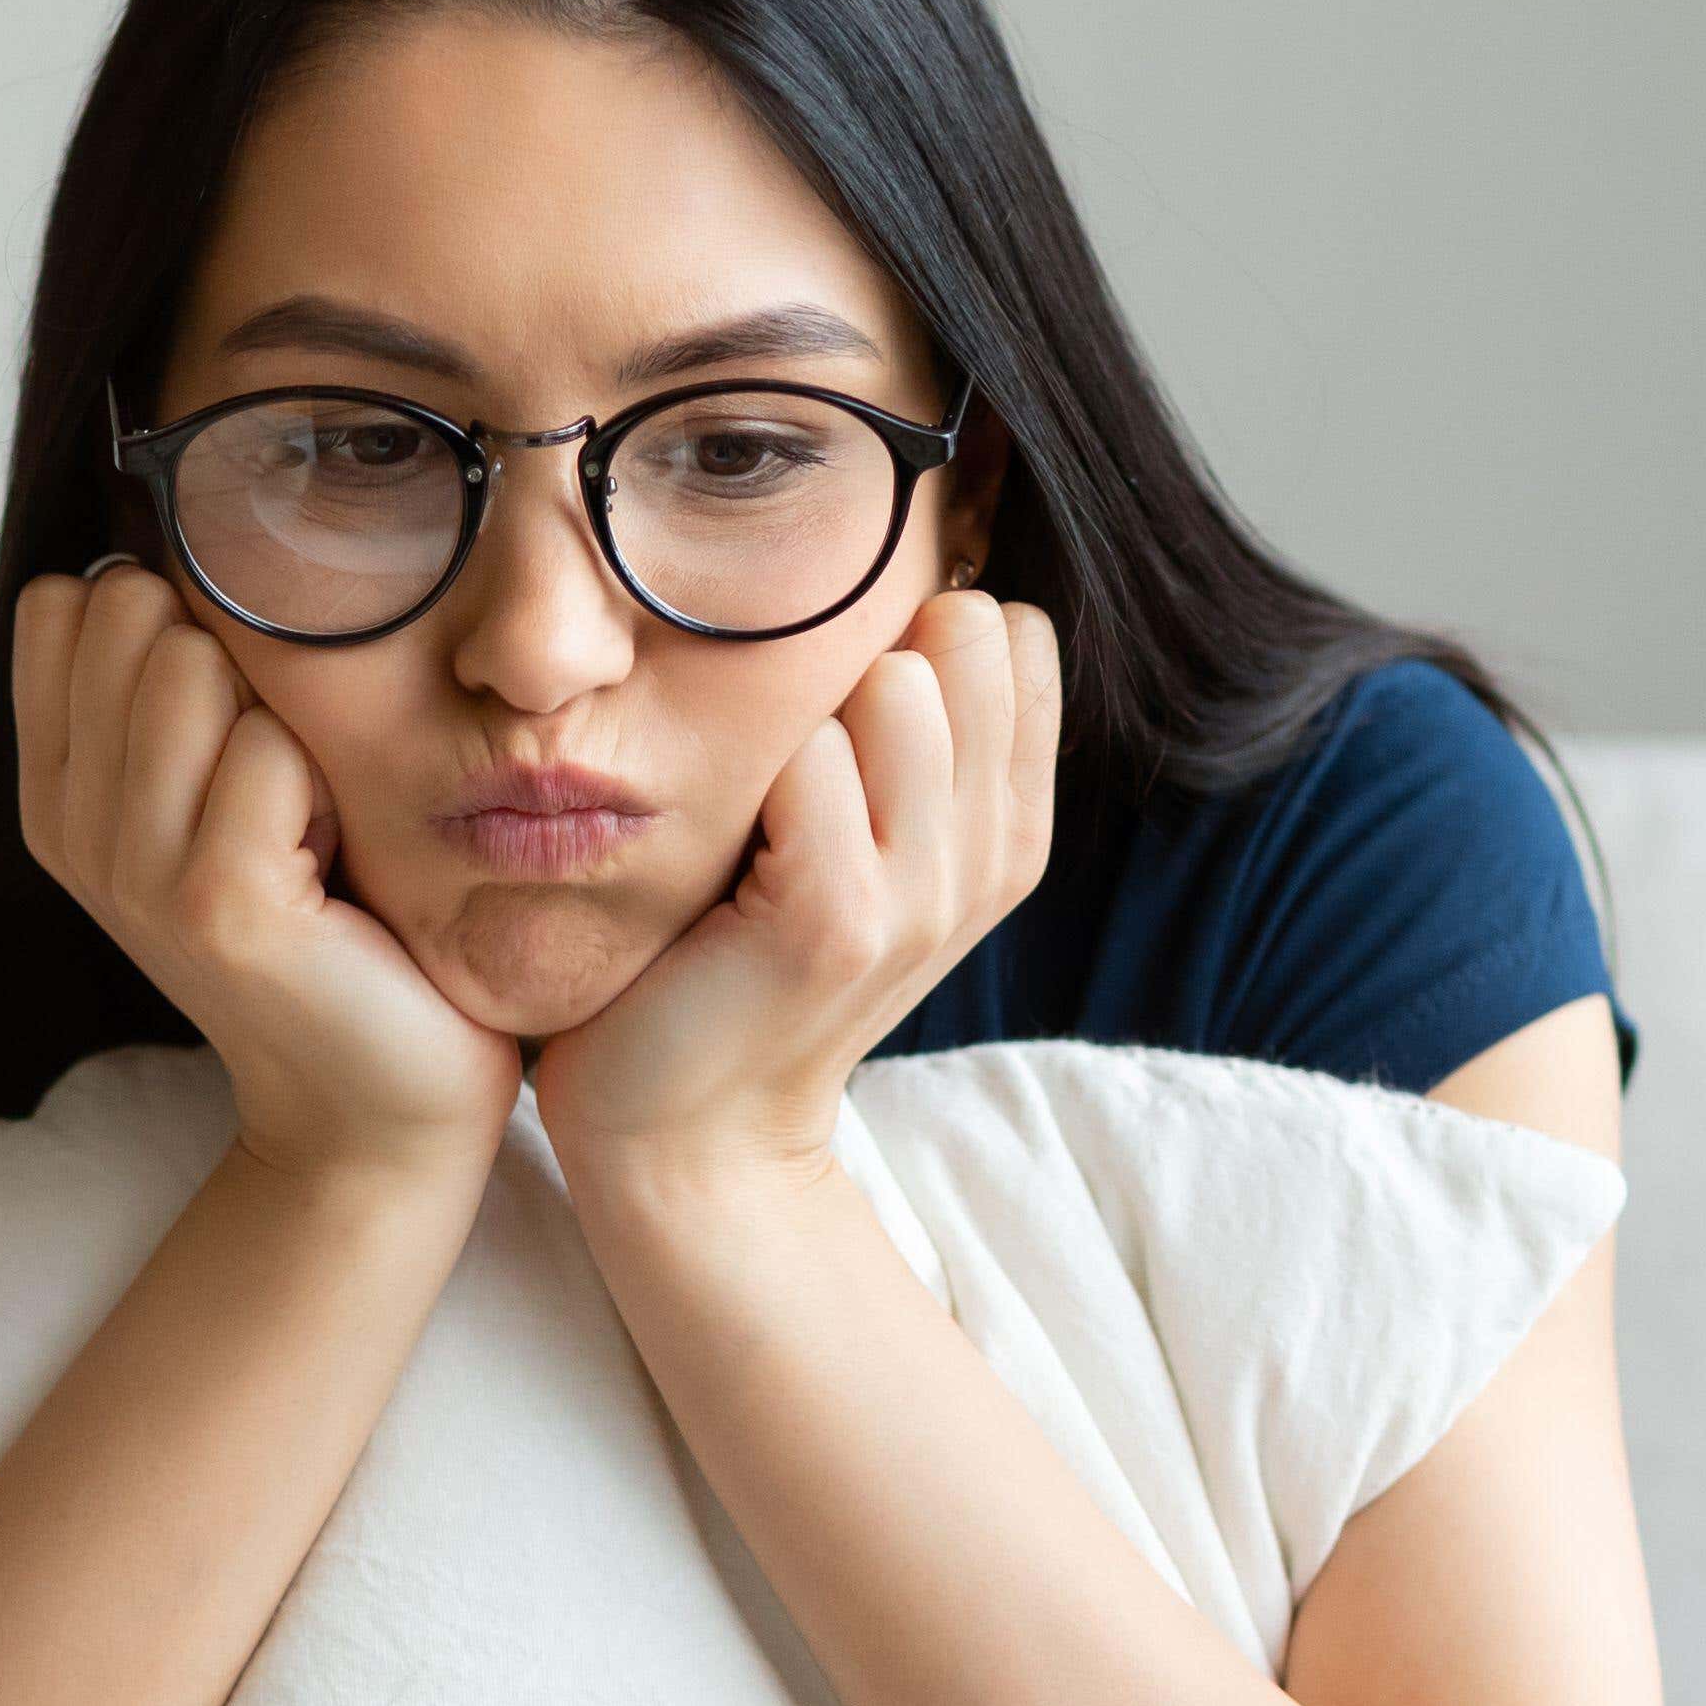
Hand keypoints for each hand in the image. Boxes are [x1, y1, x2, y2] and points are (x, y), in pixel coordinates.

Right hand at [13, 564, 518, 1184]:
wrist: (380, 1099)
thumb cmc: (335, 918)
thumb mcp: (227, 785)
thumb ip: (176, 676)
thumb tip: (174, 518)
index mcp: (57, 789)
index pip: (68, 598)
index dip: (174, 623)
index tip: (233, 732)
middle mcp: (69, 827)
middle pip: (132, 609)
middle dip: (237, 665)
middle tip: (283, 786)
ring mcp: (130, 869)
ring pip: (195, 662)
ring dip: (286, 722)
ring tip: (308, 824)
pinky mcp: (212, 906)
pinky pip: (269, 748)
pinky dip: (325, 785)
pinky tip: (333, 865)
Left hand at [533, 591, 1061, 1196]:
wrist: (684, 1127)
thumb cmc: (740, 952)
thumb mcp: (859, 838)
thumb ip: (912, 734)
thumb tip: (920, 578)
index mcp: (1009, 830)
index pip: (1021, 633)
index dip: (923, 632)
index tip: (851, 708)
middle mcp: (987, 858)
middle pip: (970, 636)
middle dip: (870, 655)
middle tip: (794, 761)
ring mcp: (920, 897)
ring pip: (900, 686)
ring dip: (806, 713)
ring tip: (762, 806)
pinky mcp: (836, 924)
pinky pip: (810, 763)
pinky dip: (756, 778)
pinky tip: (728, 850)